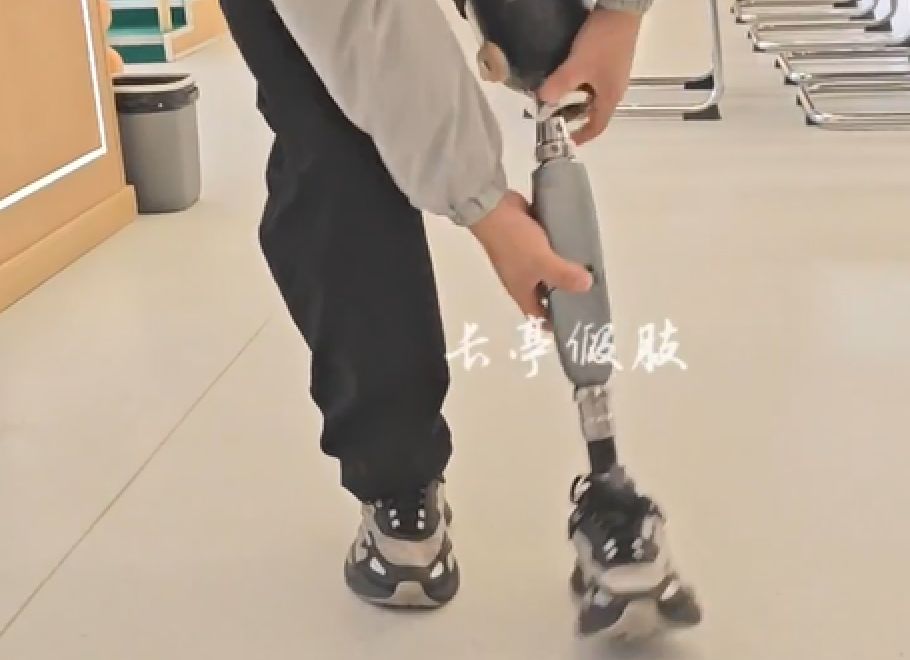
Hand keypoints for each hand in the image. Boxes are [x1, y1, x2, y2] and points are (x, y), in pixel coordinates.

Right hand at [470, 190, 591, 320]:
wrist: (492, 208)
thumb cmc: (514, 242)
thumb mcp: (541, 262)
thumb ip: (564, 275)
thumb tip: (588, 286)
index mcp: (521, 290)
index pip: (538, 316)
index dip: (554, 322)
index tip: (576, 320)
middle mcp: (522, 279)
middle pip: (545, 295)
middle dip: (565, 296)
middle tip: (591, 292)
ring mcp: (524, 259)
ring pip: (547, 272)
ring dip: (564, 272)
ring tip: (589, 270)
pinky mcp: (528, 241)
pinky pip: (547, 252)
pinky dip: (560, 253)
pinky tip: (577, 247)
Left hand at [537, 8, 642, 144]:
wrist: (621, 11)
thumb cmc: (602, 43)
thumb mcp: (577, 66)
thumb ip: (559, 85)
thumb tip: (543, 101)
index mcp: (610, 97)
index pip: (598, 126)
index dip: (582, 136)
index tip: (567, 140)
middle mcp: (615, 89)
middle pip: (596, 112)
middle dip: (576, 117)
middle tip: (556, 117)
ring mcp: (614, 74)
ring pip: (594, 96)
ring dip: (576, 100)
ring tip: (557, 97)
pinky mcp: (611, 61)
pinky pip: (594, 82)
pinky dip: (581, 86)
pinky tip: (569, 77)